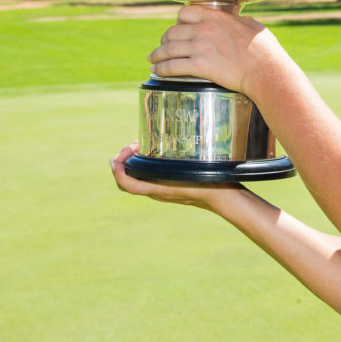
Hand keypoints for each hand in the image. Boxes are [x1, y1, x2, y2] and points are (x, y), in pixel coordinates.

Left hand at [109, 142, 240, 208]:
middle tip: (133, 144)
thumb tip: (150, 152)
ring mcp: (162, 189)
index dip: (117, 171)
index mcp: (157, 190)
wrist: (223, 197)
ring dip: (133, 161)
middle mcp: (156, 192)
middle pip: (128, 180)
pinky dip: (144, 163)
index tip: (118, 155)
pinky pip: (148, 175)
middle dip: (124, 160)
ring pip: (137, 177)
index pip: (127, 185)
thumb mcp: (188, 172)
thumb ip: (175, 164)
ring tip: (140, 144)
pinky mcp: (169, 184)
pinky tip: (154, 150)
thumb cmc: (207, 184)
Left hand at [147, 5, 287, 96]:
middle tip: (162, 47)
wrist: (265, 70)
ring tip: (153, 61)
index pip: (184, 13)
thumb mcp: (251, 25)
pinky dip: (162, 69)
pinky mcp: (199, 66)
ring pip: (168, 49)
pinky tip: (157, 72)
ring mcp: (200, 47)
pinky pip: (172, 66)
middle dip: (164, 40)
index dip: (178, 22)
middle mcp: (203, 29)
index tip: (177, 30)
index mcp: (215, 17)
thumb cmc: (263, 50)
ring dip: (157, 55)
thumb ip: (238, 21)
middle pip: (172, 31)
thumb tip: (237, 19)